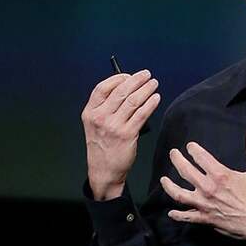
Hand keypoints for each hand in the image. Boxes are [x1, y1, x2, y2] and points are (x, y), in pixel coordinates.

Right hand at [81, 69, 160, 199]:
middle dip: (136, 80)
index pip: (102, 88)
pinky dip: (150, 104)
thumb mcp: (95, 125)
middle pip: (120, 91)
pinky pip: (141, 114)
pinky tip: (155, 98)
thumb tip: (127, 87)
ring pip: (133, 101)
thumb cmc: (102, 145)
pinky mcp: (127, 135)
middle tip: (147, 75)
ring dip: (146, 89)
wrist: (104, 170)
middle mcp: (100, 118)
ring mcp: (113, 126)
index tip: (129, 75)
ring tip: (153, 84)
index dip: (118, 78)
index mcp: (90, 112)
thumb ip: (105, 107)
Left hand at [160, 131, 245, 243]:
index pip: (200, 157)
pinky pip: (187, 217)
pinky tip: (171, 213)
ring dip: (169, 186)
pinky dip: (177, 215)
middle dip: (177, 160)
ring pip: (179, 194)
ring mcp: (205, 204)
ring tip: (163, 180)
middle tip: (173, 154)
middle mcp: (209, 188)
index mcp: (221, 175)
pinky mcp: (206, 218)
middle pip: (185, 171)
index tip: (190, 146)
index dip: (193, 149)